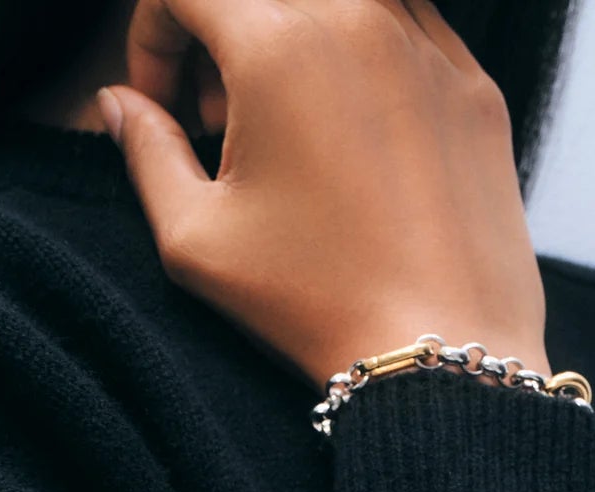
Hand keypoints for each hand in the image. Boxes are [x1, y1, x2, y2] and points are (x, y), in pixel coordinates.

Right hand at [101, 0, 551, 391]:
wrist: (440, 354)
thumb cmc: (316, 305)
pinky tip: (352, 143)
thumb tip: (120, 105)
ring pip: (337, 4)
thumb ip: (146, 152)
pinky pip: (405, 32)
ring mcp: (427, 47)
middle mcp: (358, 18)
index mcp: (278, 43)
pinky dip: (361, 65)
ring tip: (291, 131)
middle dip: (222, 44)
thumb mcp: (198, 239)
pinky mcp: (474, 86)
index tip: (164, 108)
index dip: (154, 39)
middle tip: (223, 127)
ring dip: (294, 43)